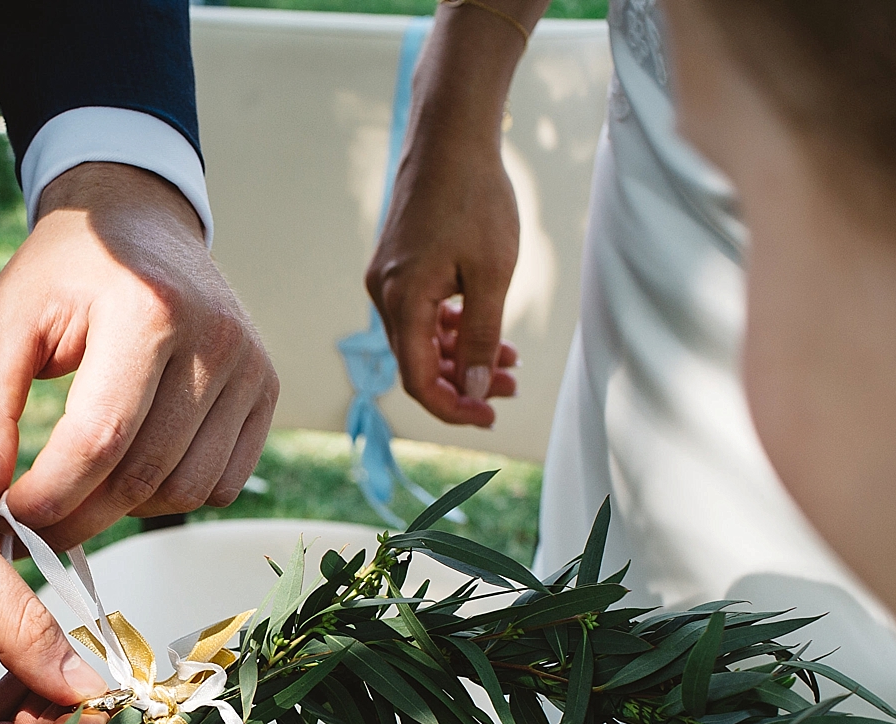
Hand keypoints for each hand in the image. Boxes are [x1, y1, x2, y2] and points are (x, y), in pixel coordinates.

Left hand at [0, 162, 276, 549]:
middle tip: (30, 528)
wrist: (140, 221)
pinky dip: (170, 497)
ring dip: (124, 512)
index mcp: (146, 308)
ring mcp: (249, 367)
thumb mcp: (3, 322)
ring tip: (80, 489)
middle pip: (142, 475)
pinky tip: (131, 471)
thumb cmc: (66, 272)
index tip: (7, 517)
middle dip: (77, 518)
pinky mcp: (265, 390)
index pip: (99, 439)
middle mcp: (213, 338)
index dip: (49, 496)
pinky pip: (221, 483)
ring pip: (185, 491)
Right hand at [367, 0, 542, 425]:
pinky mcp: (398, 263)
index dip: (454, 407)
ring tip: (510, 360)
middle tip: (511, 388)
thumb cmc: (476, 199)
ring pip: (422, 337)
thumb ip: (482, 337)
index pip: (419, 380)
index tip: (491, 416)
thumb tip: (476, 389)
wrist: (451, 136)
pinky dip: (452, 326)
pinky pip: (421, 311)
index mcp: (402, 302)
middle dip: (465, 381)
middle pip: (419, 362)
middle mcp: (384, 294)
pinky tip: (486, 327)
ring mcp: (388, 278)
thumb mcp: (491, 275)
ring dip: (462, 354)